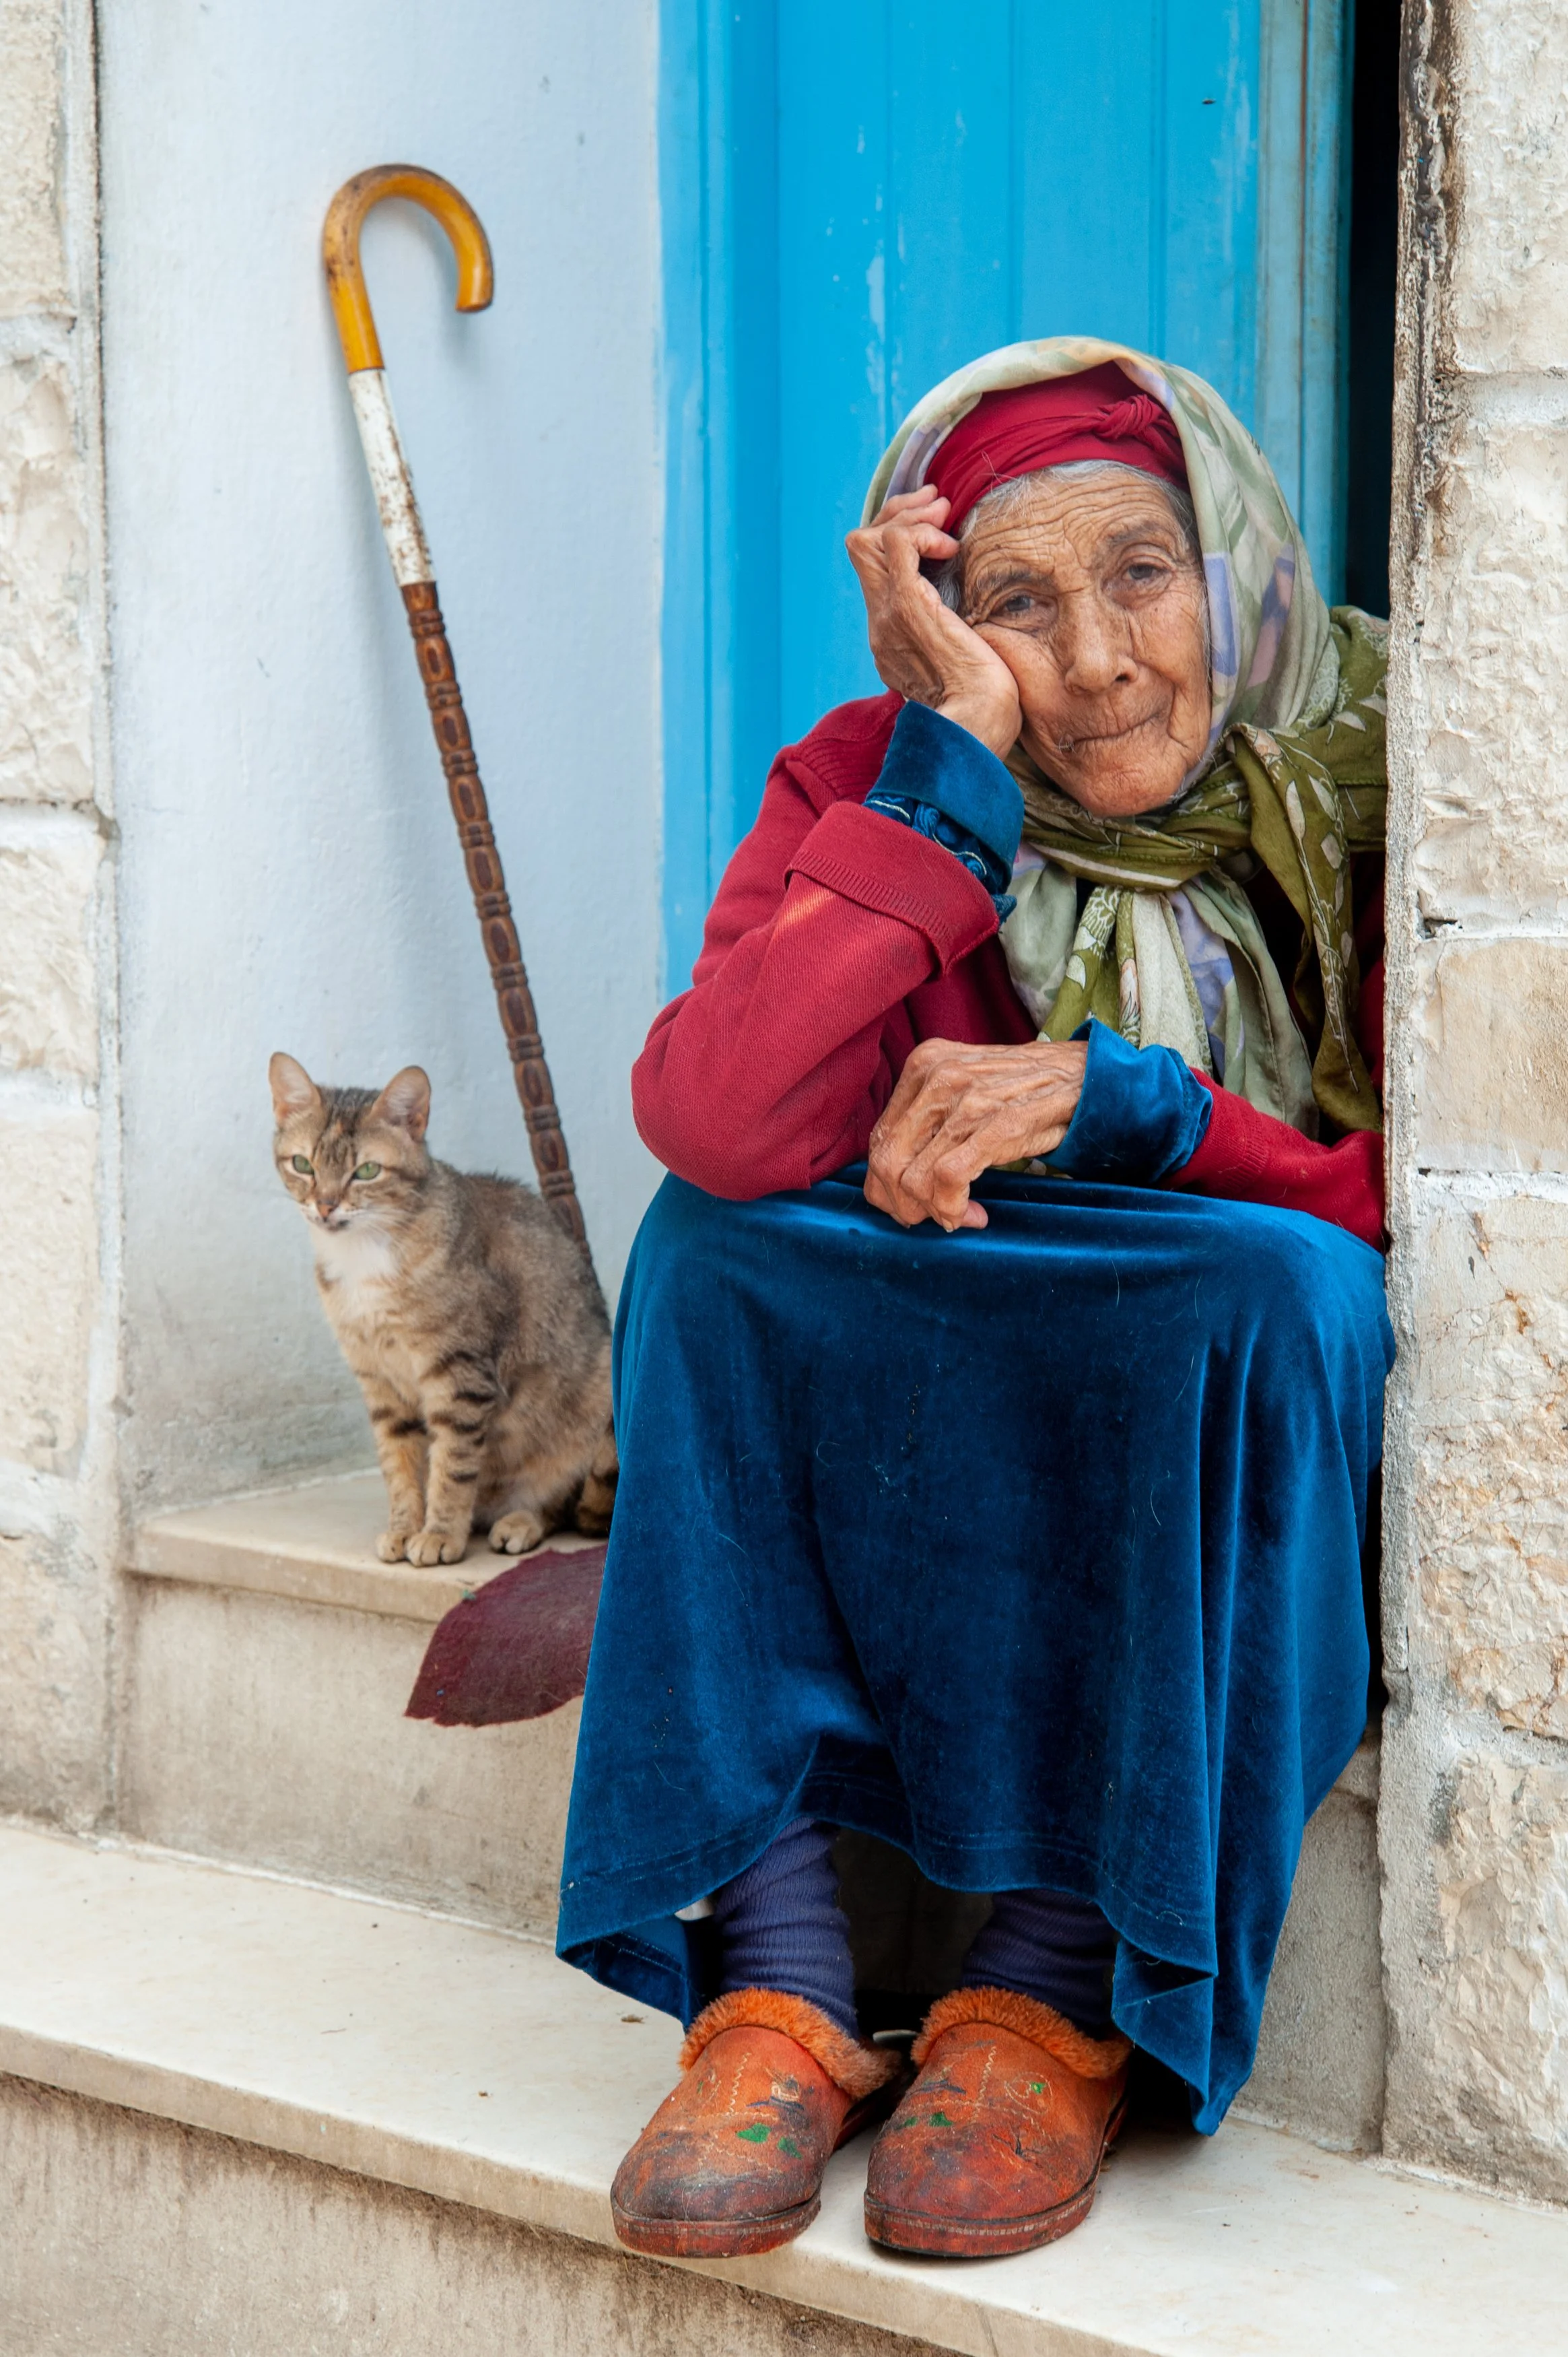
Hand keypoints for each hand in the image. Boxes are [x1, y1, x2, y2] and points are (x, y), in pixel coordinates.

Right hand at [846, 487, 1021, 756]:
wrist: (978, 727)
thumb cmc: (987, 704)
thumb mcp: (968, 662)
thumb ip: (960, 636)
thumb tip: (979, 616)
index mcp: (893, 636)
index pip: (875, 570)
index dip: (897, 535)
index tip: (937, 527)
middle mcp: (882, 623)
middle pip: (862, 546)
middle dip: (898, 513)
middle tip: (938, 505)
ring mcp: (889, 615)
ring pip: (869, 539)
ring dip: (908, 516)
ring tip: (944, 516)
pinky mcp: (908, 608)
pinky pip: (897, 545)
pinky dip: (922, 534)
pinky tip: (950, 548)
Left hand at [865, 1039, 1087, 1231]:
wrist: (1088, 1077)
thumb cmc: (1025, 1092)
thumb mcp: (966, 1090)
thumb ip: (927, 1123)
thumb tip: (893, 1181)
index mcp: (923, 1064)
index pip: (879, 1141)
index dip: (888, 1187)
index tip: (916, 1206)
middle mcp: (938, 1075)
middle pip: (886, 1162)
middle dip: (903, 1205)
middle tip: (932, 1220)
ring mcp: (967, 1097)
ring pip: (913, 1176)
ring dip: (933, 1212)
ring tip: (959, 1216)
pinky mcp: (998, 1122)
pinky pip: (948, 1178)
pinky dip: (952, 1208)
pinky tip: (973, 1214)